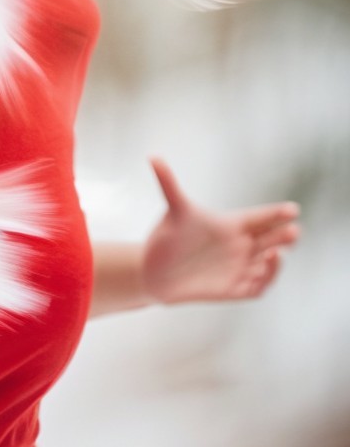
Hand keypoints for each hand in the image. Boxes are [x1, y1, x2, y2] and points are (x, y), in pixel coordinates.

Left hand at [142, 158, 300, 304]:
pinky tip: (265, 272)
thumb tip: (153, 156)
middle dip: (284, 235)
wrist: (154, 271)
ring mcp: (239, 267)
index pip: (261, 217)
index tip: (292, 209)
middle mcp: (241, 245)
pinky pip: (258, 286)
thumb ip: (168, 183)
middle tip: (292, 230)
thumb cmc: (168, 237)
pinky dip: (266, 279)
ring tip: (277, 252)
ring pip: (268, 263)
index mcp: (232, 224)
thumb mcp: (174, 210)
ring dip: (276, 260)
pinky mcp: (234, 289)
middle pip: (271, 239)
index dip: (276, 214)